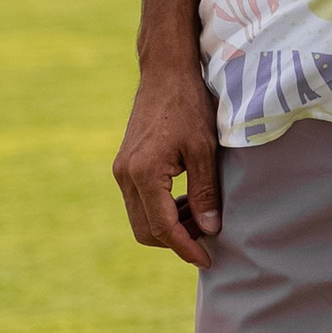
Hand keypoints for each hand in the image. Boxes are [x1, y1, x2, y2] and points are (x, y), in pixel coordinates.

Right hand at [113, 55, 222, 269]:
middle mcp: (125, 175)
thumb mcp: (204, 150)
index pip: (163, 227)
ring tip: (202, 215)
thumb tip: (210, 229)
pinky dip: (161, 210)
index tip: (208, 259)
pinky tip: (187, 201)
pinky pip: (139, 202)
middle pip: (146, 230)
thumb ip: (205, 192)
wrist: (165, 72)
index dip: (186, 247)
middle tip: (208, 235)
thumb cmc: (188, 105)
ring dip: (169, 225)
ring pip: (141, 218)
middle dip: (176, 240)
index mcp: (143, 173)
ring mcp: (121, 170)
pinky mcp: (125, 165)